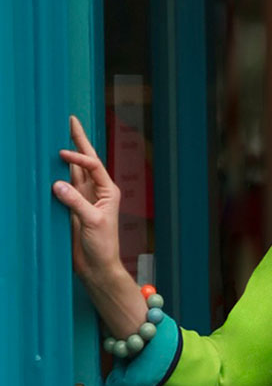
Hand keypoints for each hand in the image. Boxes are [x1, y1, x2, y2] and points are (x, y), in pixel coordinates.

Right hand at [52, 115, 124, 285]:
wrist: (96, 266)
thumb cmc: (102, 246)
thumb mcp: (92, 222)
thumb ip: (75, 203)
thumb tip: (57, 184)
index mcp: (108, 191)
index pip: (93, 166)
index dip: (78, 157)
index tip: (61, 154)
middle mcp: (96, 190)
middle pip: (85, 161)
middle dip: (78, 140)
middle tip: (71, 120)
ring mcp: (82, 198)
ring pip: (72, 170)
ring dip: (66, 154)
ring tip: (60, 134)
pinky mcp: (70, 207)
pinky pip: (61, 186)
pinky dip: (55, 173)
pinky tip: (49, 163)